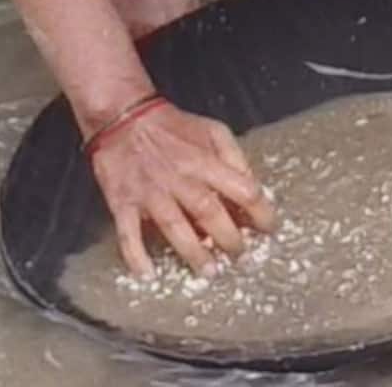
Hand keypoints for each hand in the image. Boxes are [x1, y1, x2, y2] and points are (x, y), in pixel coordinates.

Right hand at [87, 102, 276, 277]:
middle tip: (242, 257)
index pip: (242, 189)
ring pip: (175, 227)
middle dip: (229, 239)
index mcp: (204, 161)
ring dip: (193, 252)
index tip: (268, 228)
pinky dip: (135, 256)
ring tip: (210, 272)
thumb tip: (251, 185)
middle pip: (210, 213)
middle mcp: (179, 179)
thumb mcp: (213, 131)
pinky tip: (147, 275)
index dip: (261, 211)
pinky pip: (128, 233)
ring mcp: (150, 193)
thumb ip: (234, 157)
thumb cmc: (172, 127)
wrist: (123, 118)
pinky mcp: (122, 202)